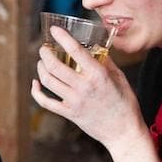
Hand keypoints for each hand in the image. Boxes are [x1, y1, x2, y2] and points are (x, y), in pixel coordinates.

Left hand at [31, 27, 142, 151]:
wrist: (123, 131)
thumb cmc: (125, 103)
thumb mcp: (119, 78)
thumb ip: (105, 62)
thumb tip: (94, 48)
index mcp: (98, 75)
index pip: (75, 51)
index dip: (62, 37)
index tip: (54, 29)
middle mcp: (84, 86)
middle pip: (54, 65)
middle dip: (45, 53)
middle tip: (44, 48)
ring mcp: (74, 101)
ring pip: (47, 81)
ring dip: (40, 68)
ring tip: (41, 62)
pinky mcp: (69, 113)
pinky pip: (46, 102)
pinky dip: (36, 92)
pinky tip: (35, 83)